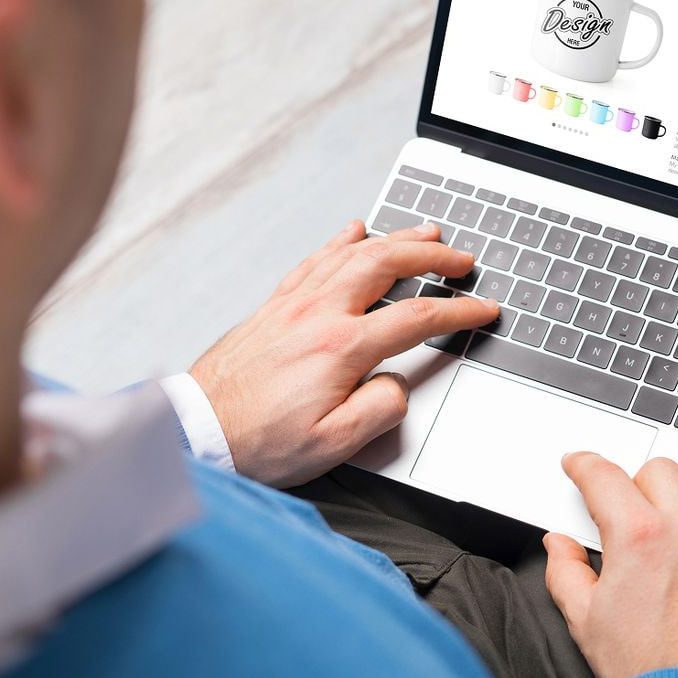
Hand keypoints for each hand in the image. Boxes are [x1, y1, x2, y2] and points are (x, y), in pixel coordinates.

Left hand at [189, 219, 497, 487]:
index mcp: (340, 348)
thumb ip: (379, 410)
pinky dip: (340, 242)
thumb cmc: (257, 442)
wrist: (195, 432)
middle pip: (386, 264)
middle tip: (461, 258)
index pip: (416, 318)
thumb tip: (399, 384)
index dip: (458, 311)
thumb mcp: (333, 445)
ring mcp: (293, 306)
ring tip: (424, 233)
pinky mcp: (273, 308)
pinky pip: (314, 261)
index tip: (482, 308)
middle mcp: (317, 315)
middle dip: (432, 256)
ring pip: (353, 254)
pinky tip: (352, 231)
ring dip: (394, 239)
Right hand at [544, 453, 677, 677]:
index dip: (584, 465)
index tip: (580, 465)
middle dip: (636, 484)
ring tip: (674, 525)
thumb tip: (560, 546)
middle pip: (658, 469)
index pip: (604, 475)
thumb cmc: (645, 670)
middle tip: (628, 511)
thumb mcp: (585, 620)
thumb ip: (566, 571)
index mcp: (638, 536)